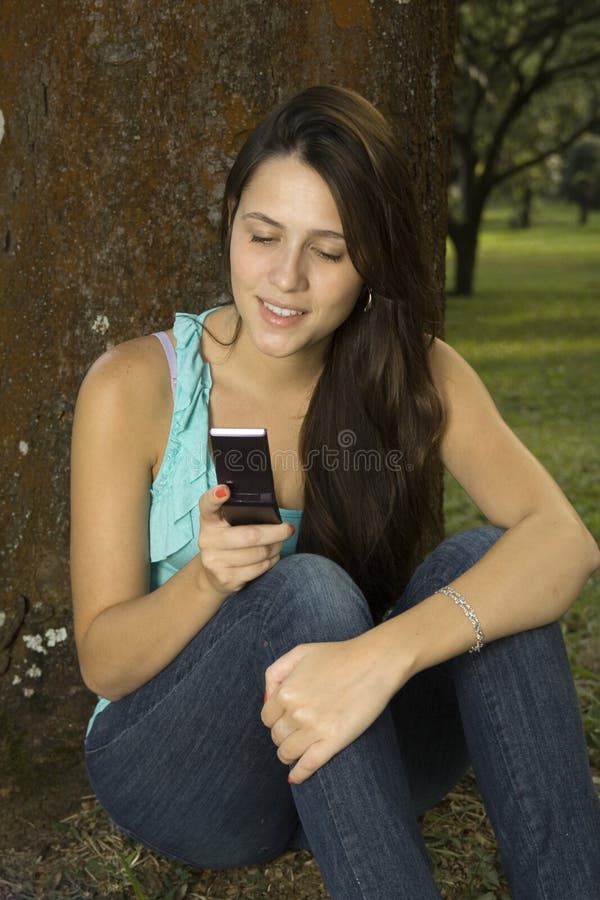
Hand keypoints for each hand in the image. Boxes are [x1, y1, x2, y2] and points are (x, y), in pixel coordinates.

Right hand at [197, 485, 293, 595]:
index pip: (207, 505)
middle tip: (288, 529)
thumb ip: (241, 514)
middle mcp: (207, 539)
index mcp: (209, 520)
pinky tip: (272, 556)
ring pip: (258, 553)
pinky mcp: (225, 578)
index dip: (214, 496)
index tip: (226, 490)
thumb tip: (272, 512)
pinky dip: (271, 561)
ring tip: (279, 543)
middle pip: (250, 535)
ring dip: (276, 547)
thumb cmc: (229, 542)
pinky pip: (258, 568)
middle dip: (275, 532)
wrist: (213, 574)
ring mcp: (214, 561)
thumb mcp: (228, 525)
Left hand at [261, 634, 396, 783]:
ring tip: (297, 749)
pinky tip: (296, 777)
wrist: (375, 663)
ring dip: (288, 754)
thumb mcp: (299, 652)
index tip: (286, 718)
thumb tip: (266, 700)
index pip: (267, 718)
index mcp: (286, 691)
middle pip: (276, 736)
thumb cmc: (338, 655)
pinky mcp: (334, 741)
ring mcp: (315, 728)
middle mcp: (296, 712)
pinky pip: (308, 765)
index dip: (275, 718)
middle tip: (296, 730)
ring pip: (287, 753)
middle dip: (283, 735)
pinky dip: (299, 774)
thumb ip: (275, 673)